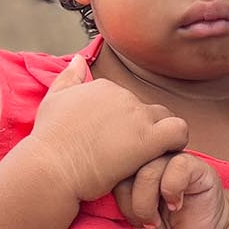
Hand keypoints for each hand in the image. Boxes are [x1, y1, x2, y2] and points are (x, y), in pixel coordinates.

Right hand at [25, 56, 187, 201]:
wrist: (50, 169)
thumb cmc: (48, 142)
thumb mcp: (52, 101)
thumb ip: (69, 79)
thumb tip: (80, 60)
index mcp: (104, 86)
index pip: (128, 100)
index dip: (124, 124)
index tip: (113, 143)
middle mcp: (123, 95)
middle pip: (147, 110)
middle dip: (142, 130)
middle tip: (129, 154)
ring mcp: (136, 115)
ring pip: (165, 119)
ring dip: (160, 136)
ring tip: (146, 157)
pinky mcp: (147, 138)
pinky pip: (179, 132)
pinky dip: (176, 143)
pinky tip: (162, 157)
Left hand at [112, 153, 228, 228]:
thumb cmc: (169, 226)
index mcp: (130, 170)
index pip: (108, 175)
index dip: (112, 201)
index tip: (124, 222)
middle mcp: (147, 159)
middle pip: (124, 172)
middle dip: (129, 207)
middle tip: (141, 223)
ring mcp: (170, 158)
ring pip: (147, 172)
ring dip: (148, 203)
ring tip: (156, 220)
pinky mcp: (193, 163)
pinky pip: (175, 168)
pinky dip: (172, 191)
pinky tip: (176, 205)